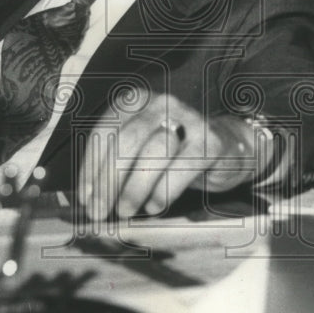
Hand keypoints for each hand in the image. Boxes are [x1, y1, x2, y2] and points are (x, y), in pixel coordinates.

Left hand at [77, 94, 258, 221]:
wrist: (229, 149)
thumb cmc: (174, 154)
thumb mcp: (141, 150)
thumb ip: (115, 164)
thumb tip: (89, 198)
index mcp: (137, 101)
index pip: (104, 132)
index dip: (90, 168)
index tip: (85, 198)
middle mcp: (161, 104)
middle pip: (127, 141)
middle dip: (108, 181)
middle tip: (100, 211)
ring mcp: (189, 119)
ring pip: (154, 151)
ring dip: (134, 187)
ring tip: (126, 211)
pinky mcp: (211, 141)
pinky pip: (182, 168)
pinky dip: (164, 191)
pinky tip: (154, 207)